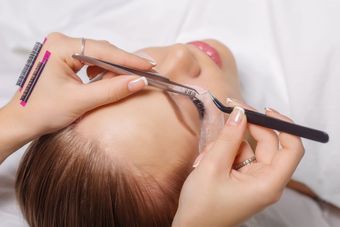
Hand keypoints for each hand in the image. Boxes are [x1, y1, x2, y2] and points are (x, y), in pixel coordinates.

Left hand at [0, 32, 153, 161]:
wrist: (22, 122)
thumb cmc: (42, 112)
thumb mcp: (81, 101)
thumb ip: (112, 90)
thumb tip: (140, 81)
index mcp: (60, 47)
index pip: (103, 50)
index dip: (128, 59)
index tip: (149, 66)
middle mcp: (60, 43)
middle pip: (102, 50)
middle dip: (123, 64)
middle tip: (146, 73)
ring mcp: (61, 49)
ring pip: (98, 55)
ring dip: (113, 68)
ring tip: (128, 80)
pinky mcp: (64, 58)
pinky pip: (90, 60)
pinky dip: (103, 70)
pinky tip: (108, 80)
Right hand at [172, 103, 303, 226]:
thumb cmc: (202, 206)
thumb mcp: (212, 166)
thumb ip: (228, 138)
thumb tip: (240, 113)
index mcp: (268, 183)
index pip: (292, 149)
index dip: (283, 126)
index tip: (264, 111)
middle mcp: (266, 181)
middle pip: (267, 143)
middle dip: (247, 128)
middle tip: (231, 111)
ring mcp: (254, 180)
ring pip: (249, 147)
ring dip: (228, 143)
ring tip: (206, 157)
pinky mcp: (243, 178)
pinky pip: (239, 155)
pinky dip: (224, 152)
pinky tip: (206, 161)